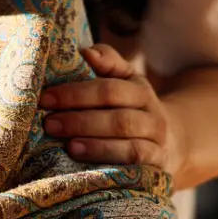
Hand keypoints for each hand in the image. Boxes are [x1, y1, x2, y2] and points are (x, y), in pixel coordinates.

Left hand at [40, 43, 184, 174]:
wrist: (172, 140)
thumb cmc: (132, 105)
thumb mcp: (125, 80)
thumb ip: (107, 62)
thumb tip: (85, 51)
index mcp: (139, 90)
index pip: (108, 89)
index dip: (76, 94)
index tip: (46, 98)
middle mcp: (152, 116)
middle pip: (117, 119)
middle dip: (80, 121)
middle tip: (49, 124)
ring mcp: (157, 143)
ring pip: (129, 145)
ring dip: (96, 146)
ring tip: (69, 146)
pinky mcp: (157, 167)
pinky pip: (136, 166)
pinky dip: (113, 164)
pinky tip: (89, 167)